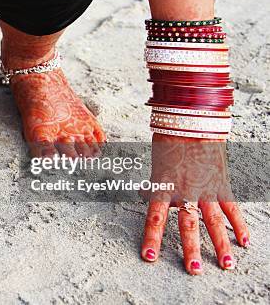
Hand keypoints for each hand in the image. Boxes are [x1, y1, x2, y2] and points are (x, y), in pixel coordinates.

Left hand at [140, 133, 248, 274]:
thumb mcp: (156, 165)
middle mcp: (185, 191)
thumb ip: (155, 185)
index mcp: (163, 187)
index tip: (149, 257)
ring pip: (214, 221)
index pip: (155, 218)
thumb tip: (147, 197)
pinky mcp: (221, 183)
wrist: (191, 122)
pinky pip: (231, 207)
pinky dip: (239, 224)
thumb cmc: (169, 142)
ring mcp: (206, 188)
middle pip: (188, 225)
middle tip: (194, 270)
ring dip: (221, 244)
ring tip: (227, 265)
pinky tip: (245, 241)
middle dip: (191, 249)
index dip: (152, 238)